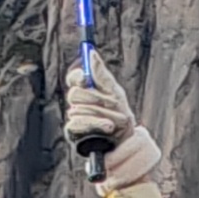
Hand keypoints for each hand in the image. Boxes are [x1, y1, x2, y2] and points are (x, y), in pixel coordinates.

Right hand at [63, 71, 161, 188]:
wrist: (125, 144)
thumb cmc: (121, 118)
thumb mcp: (116, 94)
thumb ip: (102, 75)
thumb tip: (92, 53)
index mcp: (87, 91)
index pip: (74, 78)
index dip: (79, 76)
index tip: (88, 79)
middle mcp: (77, 104)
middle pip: (76, 93)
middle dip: (98, 99)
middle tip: (114, 104)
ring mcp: (74, 118)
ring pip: (79, 108)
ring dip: (102, 114)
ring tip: (115, 122)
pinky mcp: (73, 133)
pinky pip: (79, 123)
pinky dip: (96, 124)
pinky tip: (107, 128)